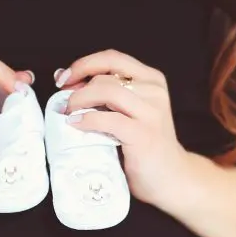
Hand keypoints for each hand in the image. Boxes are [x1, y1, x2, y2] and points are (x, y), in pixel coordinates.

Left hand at [55, 50, 193, 205]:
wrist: (171, 178)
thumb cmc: (145, 146)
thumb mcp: (130, 112)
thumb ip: (106, 96)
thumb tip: (65, 80)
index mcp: (151, 80)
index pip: (112, 58)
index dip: (83, 64)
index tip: (63, 78)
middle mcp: (154, 91)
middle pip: (105, 76)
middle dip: (77, 88)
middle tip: (63, 104)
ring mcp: (151, 112)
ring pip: (106, 91)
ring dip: (80, 101)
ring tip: (69, 114)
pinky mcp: (143, 134)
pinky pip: (108, 119)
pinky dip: (87, 120)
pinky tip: (76, 125)